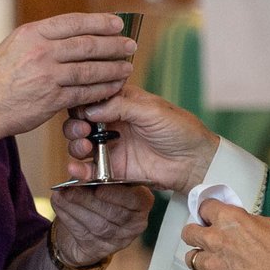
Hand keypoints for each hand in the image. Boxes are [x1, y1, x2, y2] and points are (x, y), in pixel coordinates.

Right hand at [0, 12, 136, 136]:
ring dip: (113, 68)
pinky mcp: (52, 99)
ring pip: (90, 69)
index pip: (74, 22)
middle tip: (131, 45)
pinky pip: (84, 93)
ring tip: (127, 67)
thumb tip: (66, 34)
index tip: (117, 24)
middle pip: (87, 44)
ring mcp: (48, 76)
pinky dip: (102, 90)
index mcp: (32, 33)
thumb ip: (40, 39)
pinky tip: (113, 88)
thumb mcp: (14, 46)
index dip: (99, 22)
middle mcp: (41, 51)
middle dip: (113, 44)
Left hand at [49, 182, 153, 265]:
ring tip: (61, 195)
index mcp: (142, 201)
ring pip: (98, 225)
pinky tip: (59, 205)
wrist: (87, 224)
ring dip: (76, 209)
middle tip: (71, 190)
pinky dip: (68, 218)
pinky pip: (85, 234)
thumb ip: (94, 173)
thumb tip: (76, 169)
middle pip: (114, 213)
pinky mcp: (101, 250)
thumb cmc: (99, 195)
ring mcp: (119, 239)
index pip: (136, 200)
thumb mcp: (101, 179)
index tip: (99, 188)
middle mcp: (135, 223)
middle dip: (89, 200)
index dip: (117, 195)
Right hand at [61, 85, 218, 194]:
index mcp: (121, 102)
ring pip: (80, 145)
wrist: (194, 162)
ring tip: (84, 148)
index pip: (92, 98)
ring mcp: (111, 146)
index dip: (81, 103)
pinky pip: (91, 170)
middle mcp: (112, 123)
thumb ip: (120, 106)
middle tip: (82, 130)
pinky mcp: (114, 169)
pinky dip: (80, 171)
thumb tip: (90, 109)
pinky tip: (78, 170)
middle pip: (80, 121)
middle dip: (74, 126)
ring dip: (75, 145)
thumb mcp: (152, 111)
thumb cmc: (180, 130)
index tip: (80, 110)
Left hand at [180, 199, 269, 269]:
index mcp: (229, 219)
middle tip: (209, 239)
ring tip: (214, 262)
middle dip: (198, 234)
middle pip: (189, 233)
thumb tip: (235, 224)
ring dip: (201, 257)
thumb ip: (245, 222)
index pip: (205, 207)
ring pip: (191, 257)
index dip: (210, 212)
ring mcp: (211, 265)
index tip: (212, 217)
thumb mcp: (269, 225)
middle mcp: (215, 239)